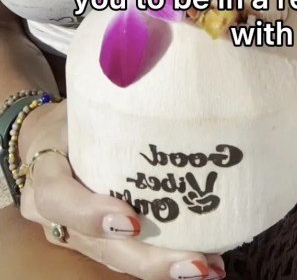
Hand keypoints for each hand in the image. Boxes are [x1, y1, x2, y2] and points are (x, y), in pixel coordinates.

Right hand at [18, 101, 224, 278]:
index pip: (59, 198)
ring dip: (160, 267)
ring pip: (114, 258)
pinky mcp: (94, 242)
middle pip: (96, 245)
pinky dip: (160, 259)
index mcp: (46, 174)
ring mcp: (72, 234)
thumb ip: (108, 106)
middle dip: (146, 258)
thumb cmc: (70, 120)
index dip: (92, 214)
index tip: (133, 221)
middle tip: (193, 263)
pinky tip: (202, 263)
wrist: (47, 142)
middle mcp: (53, 216)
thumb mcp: (79, 108)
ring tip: (207, 267)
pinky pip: (125, 255)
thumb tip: (156, 79)